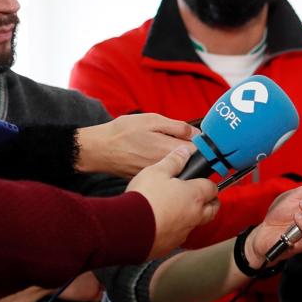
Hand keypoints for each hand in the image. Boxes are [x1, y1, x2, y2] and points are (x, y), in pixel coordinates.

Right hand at [77, 113, 195, 177]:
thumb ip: (178, 127)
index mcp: (169, 151)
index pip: (200, 153)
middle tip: (180, 143)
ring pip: (179, 171)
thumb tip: (197, 133)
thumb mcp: (152, 120)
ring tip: (163, 150)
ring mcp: (158, 177)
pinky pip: (165, 176)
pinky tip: (153, 158)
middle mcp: (166, 168)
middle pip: (191, 164)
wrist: (97, 150)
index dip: (203, 145)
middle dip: (192, 154)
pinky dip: (165, 168)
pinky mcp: (150, 181)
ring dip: (179, 161)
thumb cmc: (122, 132)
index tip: (199, 139)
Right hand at [127, 147, 219, 257]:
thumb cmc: (144, 198)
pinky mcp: (171, 244)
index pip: (212, 187)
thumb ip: (173, 161)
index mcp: (195, 195)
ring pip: (197, 223)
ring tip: (177, 209)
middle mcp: (195, 215)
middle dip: (209, 202)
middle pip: (213, 209)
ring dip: (193, 216)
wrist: (127, 229)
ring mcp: (184, 231)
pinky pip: (180, 236)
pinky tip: (163, 223)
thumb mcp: (157, 171)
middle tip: (199, 196)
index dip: (207, 182)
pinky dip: (176, 229)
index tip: (200, 180)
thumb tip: (184, 152)